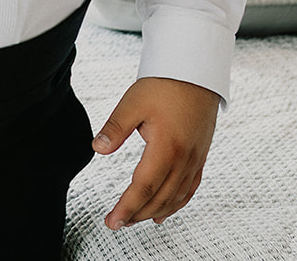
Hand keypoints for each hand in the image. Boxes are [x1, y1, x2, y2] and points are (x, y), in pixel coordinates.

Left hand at [93, 76, 220, 229]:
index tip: (113, 221)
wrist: (196, 73)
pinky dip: (176, 203)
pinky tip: (164, 211)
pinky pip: (189, 188)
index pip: (143, 187)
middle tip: (116, 224)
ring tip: (134, 220)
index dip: (127, 207)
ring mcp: (194, 159)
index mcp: (166, 147)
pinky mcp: (200, 156)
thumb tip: (97, 149)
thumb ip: (114, 128)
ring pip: (175, 196)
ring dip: (155, 211)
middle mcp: (184, 159)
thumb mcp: (132, 103)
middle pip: (159, 197)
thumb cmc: (164, 86)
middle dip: (136, 214)